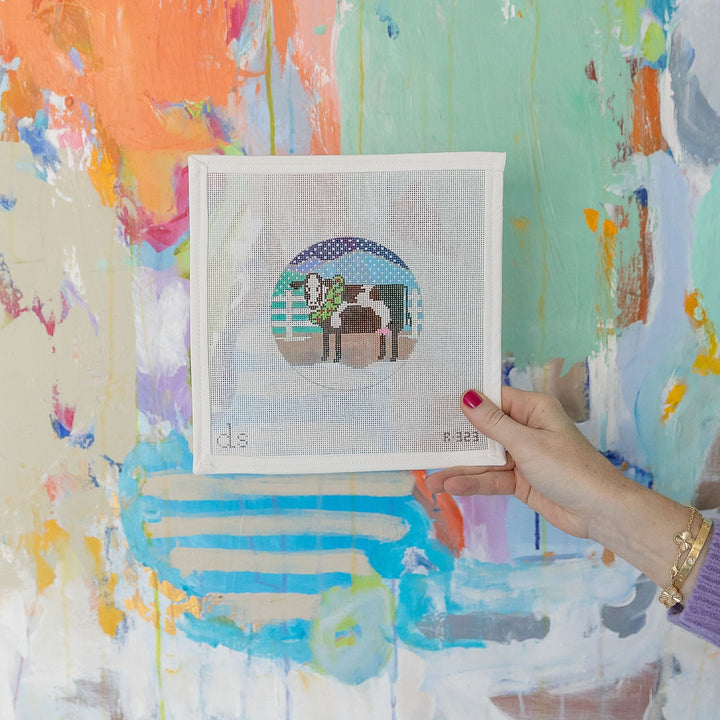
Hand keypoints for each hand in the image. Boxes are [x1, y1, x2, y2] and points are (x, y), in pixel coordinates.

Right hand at [426, 387, 628, 539]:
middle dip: (456, 442)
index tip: (435, 403)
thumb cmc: (571, 469)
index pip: (493, 399)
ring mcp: (522, 456)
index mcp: (532, 409)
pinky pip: (491, 479)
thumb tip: (467, 397)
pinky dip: (473, 483)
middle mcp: (525, 429)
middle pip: (483, 432)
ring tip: (432, 481)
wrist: (600, 512)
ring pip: (484, 460)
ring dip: (461, 470)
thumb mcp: (527, 444)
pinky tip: (452, 487)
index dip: (465, 402)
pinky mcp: (520, 480)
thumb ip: (493, 424)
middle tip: (424, 445)